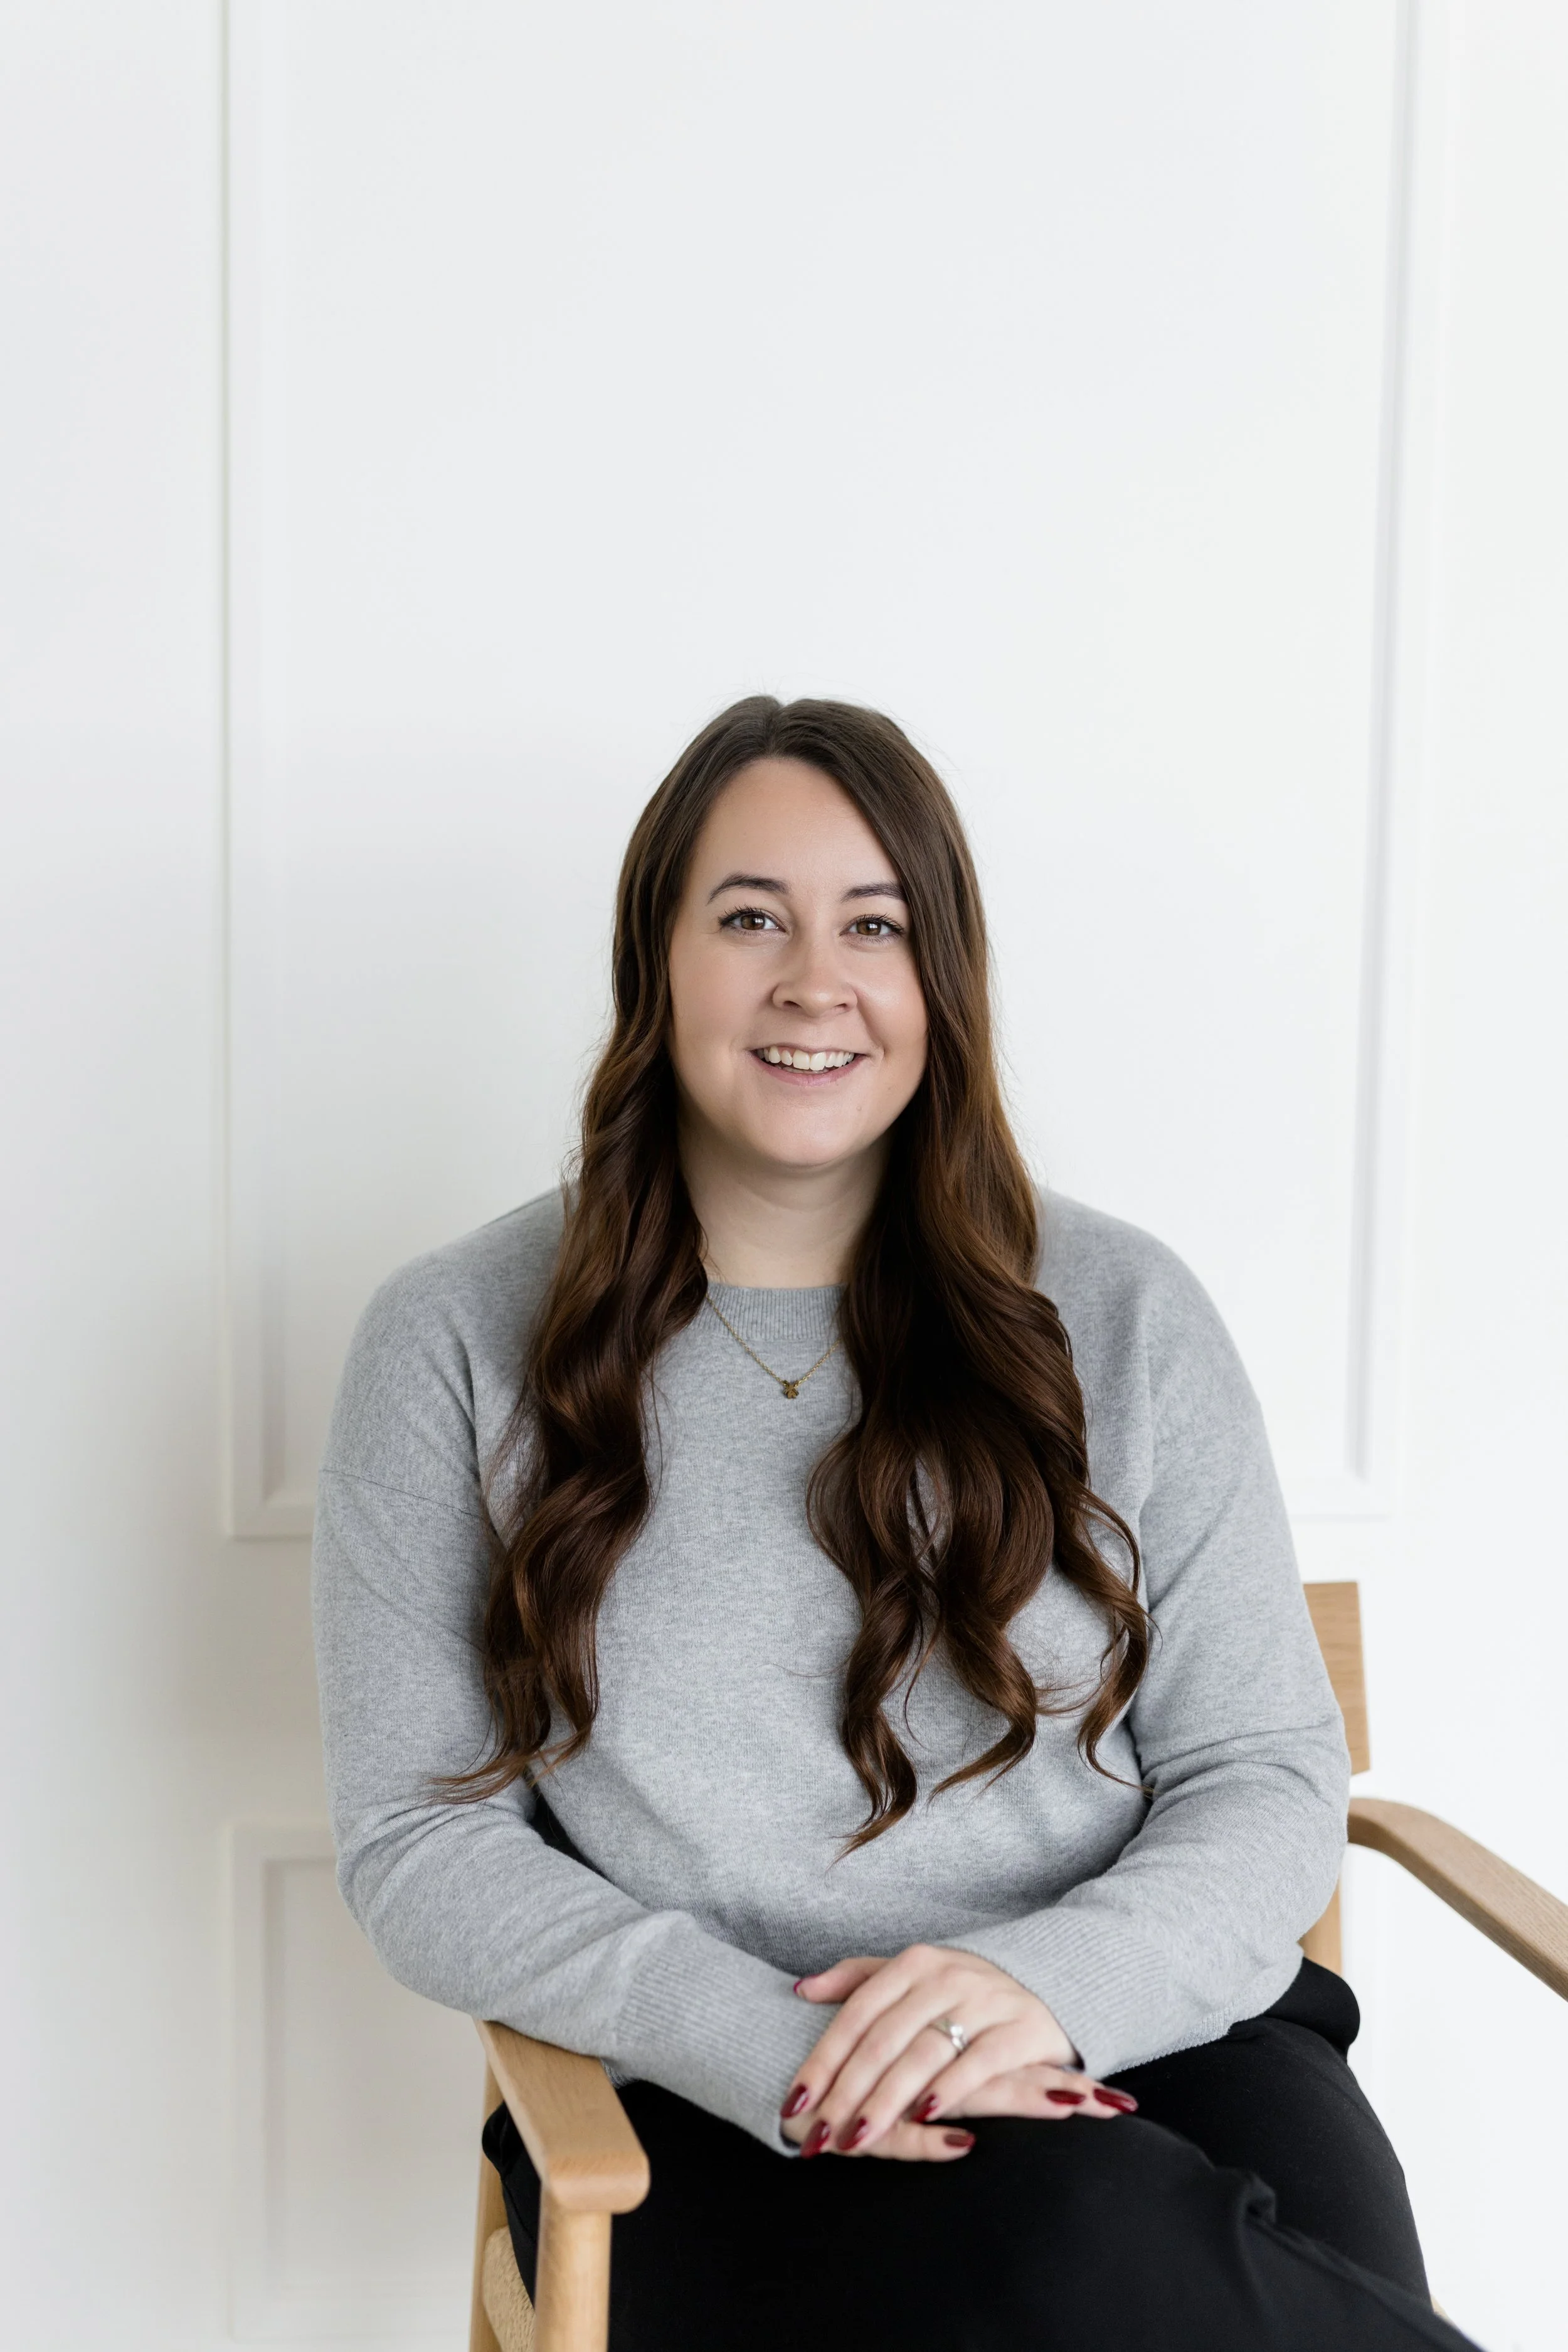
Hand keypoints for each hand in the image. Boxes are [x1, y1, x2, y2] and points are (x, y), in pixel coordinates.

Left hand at [778, 1946, 1136, 2159]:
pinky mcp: (1021, 2028)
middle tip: (822, 2133)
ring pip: (924, 2053)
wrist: (1049, 1979)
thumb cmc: (964, 1991)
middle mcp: (946, 1975)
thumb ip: (857, 1979)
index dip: (823, 2058)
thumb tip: (801, 1989)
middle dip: (849, 2090)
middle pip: (884, 2038)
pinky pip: (979, 2061)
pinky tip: (925, 2116)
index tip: (794, 2100)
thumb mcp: (912, 1975)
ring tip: (860, 2136)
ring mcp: (985, 2000)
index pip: (856, 2013)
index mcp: (914, 1963)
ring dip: (888, 2099)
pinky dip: (950, 2088)